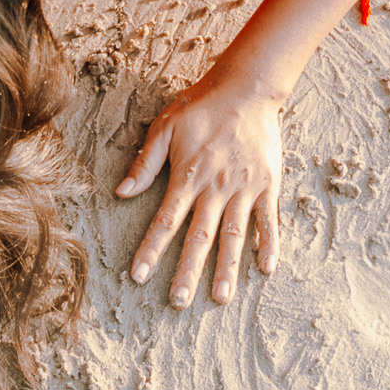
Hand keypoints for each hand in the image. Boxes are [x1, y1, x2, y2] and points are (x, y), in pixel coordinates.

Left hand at [117, 72, 282, 305]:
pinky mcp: (268, 184)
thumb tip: (121, 192)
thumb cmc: (202, 105)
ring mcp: (245, 188)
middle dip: (187, 272)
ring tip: (221, 298)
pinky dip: (269, 244)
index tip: (137, 276)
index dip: (151, 250)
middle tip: (178, 302)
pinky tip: (265, 270)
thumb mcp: (165, 126)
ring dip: (227, 268)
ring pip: (234, 236)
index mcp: (188, 176)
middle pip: (199, 237)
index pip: (165, 221)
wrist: (248, 87)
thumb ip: (145, 163)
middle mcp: (216, 188)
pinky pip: (269, 220)